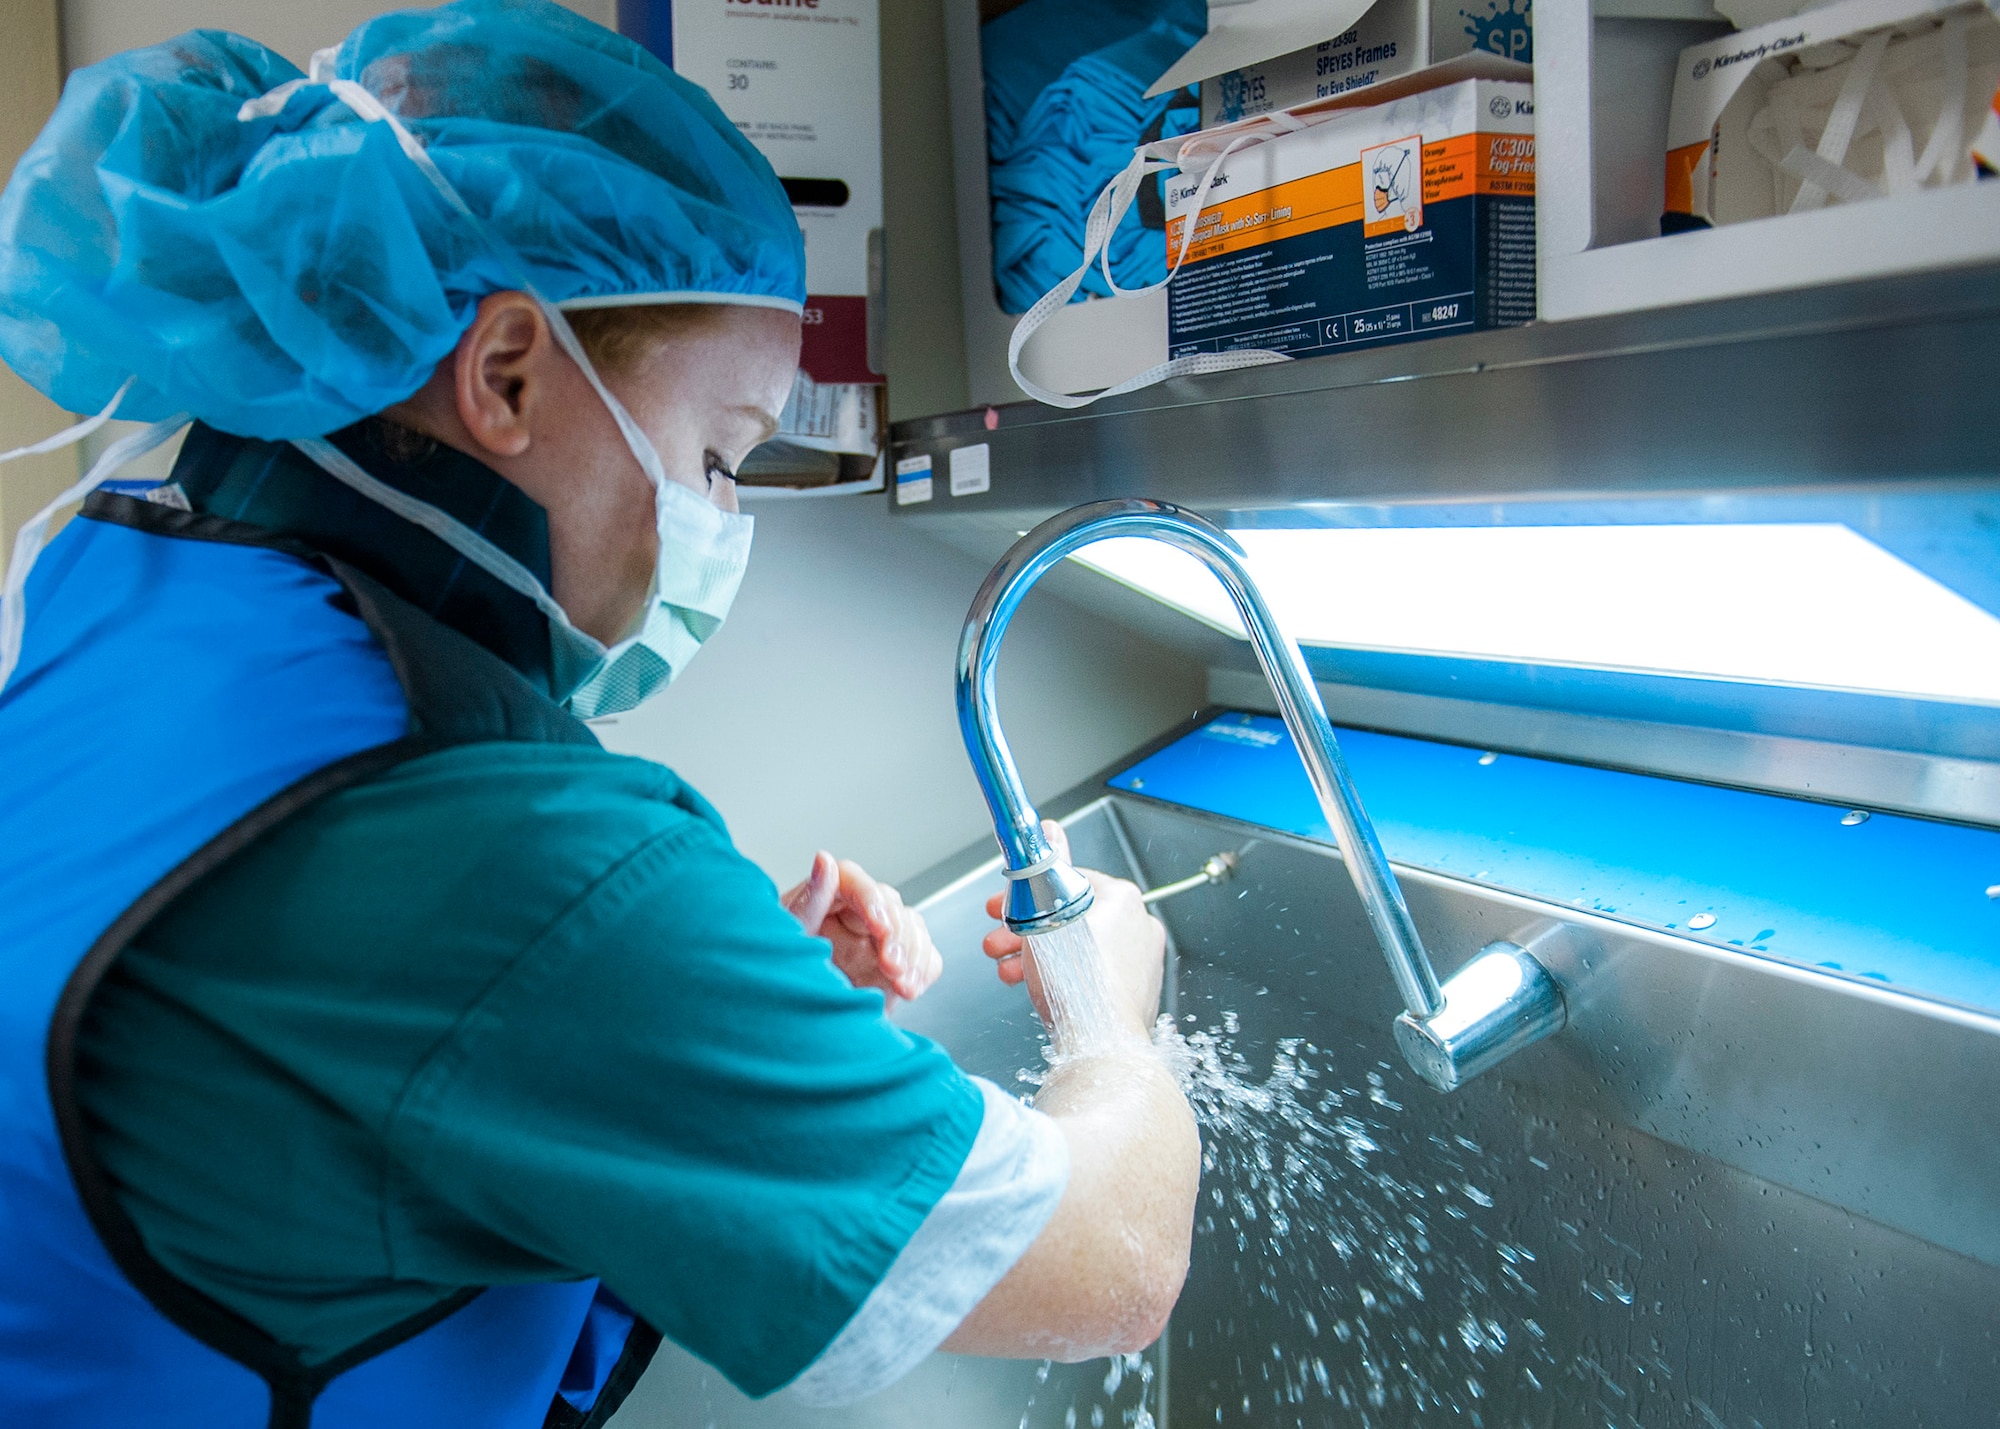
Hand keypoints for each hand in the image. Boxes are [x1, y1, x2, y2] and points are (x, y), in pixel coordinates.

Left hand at [783, 852, 941, 1009]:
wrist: (788, 1031)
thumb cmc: (778, 982)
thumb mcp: (788, 944)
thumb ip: (808, 903)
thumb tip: (824, 860)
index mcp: (821, 901)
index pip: (853, 881)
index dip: (871, 900)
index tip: (880, 928)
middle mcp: (853, 916)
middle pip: (889, 904)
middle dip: (897, 935)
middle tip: (890, 966)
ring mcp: (877, 942)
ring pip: (912, 928)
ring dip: (913, 955)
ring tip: (901, 984)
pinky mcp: (896, 967)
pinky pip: (924, 958)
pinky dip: (923, 972)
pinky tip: (910, 989)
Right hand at [981, 821, 1166, 1041]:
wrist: (1098, 1043)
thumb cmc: (1076, 981)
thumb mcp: (1047, 913)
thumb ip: (1048, 866)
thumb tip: (1049, 829)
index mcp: (1123, 899)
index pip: (1067, 881)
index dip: (1026, 893)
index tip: (1003, 905)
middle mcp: (1138, 927)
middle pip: (1068, 917)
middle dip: (1024, 929)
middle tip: (997, 938)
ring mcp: (1139, 963)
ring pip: (1075, 948)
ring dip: (1035, 954)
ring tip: (1005, 967)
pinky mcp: (1133, 993)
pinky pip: (1089, 974)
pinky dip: (1061, 975)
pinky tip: (1031, 986)